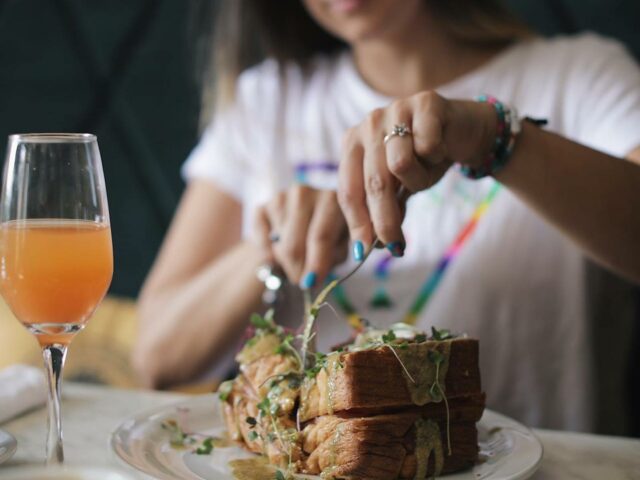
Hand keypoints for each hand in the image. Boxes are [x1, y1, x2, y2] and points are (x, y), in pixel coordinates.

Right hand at [254, 185, 348, 288]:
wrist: (298, 233)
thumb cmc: (325, 243)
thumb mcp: (337, 250)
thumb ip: (331, 258)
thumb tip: (313, 277)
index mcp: (334, 200)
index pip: (322, 236)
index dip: (317, 262)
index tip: (312, 282)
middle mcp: (306, 192)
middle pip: (297, 243)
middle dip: (298, 269)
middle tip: (301, 282)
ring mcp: (281, 197)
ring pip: (280, 245)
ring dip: (286, 262)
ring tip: (295, 262)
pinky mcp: (261, 206)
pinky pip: (262, 241)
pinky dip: (268, 254)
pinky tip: (278, 251)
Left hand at [338, 91, 495, 255]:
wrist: (461, 130)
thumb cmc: (423, 161)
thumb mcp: (399, 189)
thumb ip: (384, 212)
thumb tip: (371, 247)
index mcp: (353, 145)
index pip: (348, 190)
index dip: (357, 223)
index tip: (363, 251)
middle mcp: (368, 124)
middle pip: (373, 183)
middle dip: (384, 220)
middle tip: (395, 245)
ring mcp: (394, 109)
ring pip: (401, 165)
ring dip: (419, 180)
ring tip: (427, 170)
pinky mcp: (424, 102)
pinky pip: (429, 146)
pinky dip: (438, 156)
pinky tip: (441, 149)